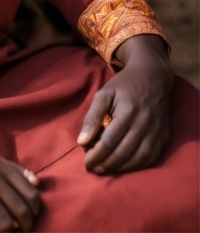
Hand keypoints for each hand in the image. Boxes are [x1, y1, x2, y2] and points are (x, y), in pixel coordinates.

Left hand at [77, 34, 172, 174]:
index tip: (86, 162)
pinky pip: (150, 158)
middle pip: (123, 152)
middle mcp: (144, 122)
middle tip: (94, 169)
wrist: (152, 76)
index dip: (97, 154)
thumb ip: (92, 117)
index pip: (109, 140)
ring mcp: (156, 130)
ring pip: (138, 158)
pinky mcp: (164, 136)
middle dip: (106, 164)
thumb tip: (82, 142)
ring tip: (105, 169)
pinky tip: (123, 166)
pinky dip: (136, 166)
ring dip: (120, 168)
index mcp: (127, 110)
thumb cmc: (123, 85)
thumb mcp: (103, 94)